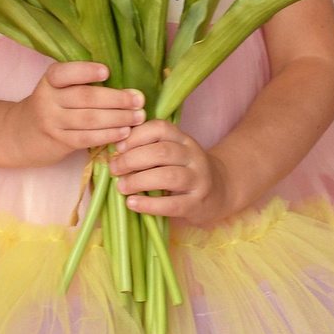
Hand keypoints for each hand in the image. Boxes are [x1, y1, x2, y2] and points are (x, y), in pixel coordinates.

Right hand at [6, 60, 143, 165]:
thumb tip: (123, 80)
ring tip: (138, 117)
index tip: (107, 71)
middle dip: (116, 99)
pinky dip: (108, 135)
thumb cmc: (51, 106)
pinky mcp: (58, 142)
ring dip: (118, 118)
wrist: (19, 134)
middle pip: (85, 98)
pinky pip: (86, 138)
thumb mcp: (57, 89)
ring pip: (89, 119)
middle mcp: (47, 99)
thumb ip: (80, 82)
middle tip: (139, 100)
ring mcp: (52, 122)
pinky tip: (124, 132)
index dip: (86, 71)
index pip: (65, 73)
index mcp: (50, 80)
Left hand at [111, 119, 230, 224]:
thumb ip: (150, 148)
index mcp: (184, 140)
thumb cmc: (184, 171)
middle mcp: (193, 156)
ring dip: (139, 181)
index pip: (161, 128)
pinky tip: (132, 203)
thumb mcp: (172, 154)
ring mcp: (198, 180)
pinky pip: (172, 204)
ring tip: (121, 187)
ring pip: (168, 176)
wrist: (219, 192)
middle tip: (114, 169)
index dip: (136, 136)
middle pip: (162, 152)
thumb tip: (114, 149)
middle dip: (132, 160)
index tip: (118, 147)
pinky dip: (149, 204)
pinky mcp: (197, 204)